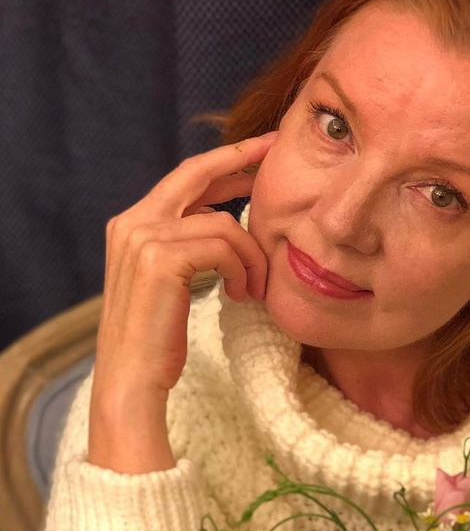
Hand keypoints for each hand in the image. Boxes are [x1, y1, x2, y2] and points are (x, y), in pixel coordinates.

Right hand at [88, 132, 276, 468]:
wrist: (132, 380)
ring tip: (253, 288)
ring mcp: (142, 237)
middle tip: (276, 150)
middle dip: (241, 158)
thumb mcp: (169, 281)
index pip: (185, 178)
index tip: (259, 150)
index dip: (224, 160)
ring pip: (224, 224)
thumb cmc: (156, 339)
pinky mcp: (160, 259)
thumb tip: (225, 221)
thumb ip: (186, 244)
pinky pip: (224, 246)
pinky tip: (241, 294)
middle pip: (197, 174)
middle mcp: (132, 222)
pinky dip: (243, 268)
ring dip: (251, 255)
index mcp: (132, 224)